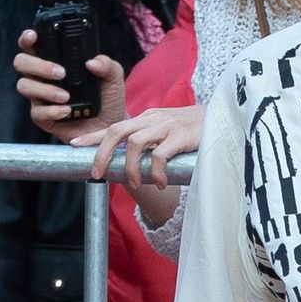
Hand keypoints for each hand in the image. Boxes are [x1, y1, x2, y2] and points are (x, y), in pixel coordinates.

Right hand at [14, 31, 128, 141]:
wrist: (110, 126)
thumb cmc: (107, 97)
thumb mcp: (113, 77)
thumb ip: (106, 64)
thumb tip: (92, 62)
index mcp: (55, 60)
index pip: (33, 45)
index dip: (27, 39)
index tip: (34, 37)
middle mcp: (43, 76)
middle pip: (21, 63)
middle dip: (37, 65)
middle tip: (61, 73)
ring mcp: (40, 97)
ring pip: (24, 86)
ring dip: (45, 89)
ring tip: (66, 96)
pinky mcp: (42, 117)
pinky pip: (36, 112)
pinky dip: (51, 111)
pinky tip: (67, 111)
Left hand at [75, 103, 206, 189]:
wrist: (226, 118)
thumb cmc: (196, 129)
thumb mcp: (168, 130)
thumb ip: (152, 141)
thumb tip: (132, 162)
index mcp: (148, 118)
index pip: (114, 125)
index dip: (93, 136)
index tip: (74, 145)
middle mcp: (154, 119)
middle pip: (117, 131)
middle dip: (101, 153)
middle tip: (97, 174)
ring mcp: (167, 126)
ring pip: (135, 143)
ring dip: (129, 167)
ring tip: (133, 183)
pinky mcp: (182, 136)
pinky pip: (160, 155)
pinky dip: (155, 171)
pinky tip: (159, 182)